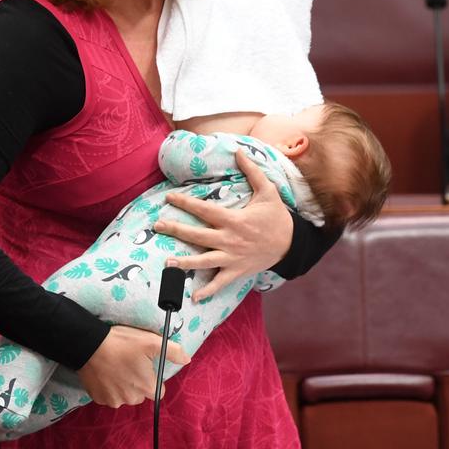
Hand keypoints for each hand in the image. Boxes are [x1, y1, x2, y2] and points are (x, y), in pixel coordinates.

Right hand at [77, 326, 189, 407]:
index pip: (158, 392)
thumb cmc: (122, 343)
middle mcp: (131, 399)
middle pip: (141, 395)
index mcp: (146, 387)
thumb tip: (187, 360)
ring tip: (116, 367)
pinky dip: (109, 387)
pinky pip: (109, 396)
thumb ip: (172, 351)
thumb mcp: (150, 341)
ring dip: (123, 386)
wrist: (88, 345)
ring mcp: (113, 401)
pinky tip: (105, 373)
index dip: (153, 379)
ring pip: (124, 396)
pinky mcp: (99, 399)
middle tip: (129, 364)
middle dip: (138, 383)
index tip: (145, 367)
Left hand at [154, 150, 292, 301]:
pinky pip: (220, 283)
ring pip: (204, 261)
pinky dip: (208, 291)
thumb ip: (252, 171)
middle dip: (176, 230)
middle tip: (157, 226)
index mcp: (234, 220)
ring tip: (167, 264)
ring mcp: (232, 258)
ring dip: (185, 263)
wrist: (292, 244)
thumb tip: (239, 151)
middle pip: (197, 235)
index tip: (169, 198)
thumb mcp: (268, 191)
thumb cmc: (277, 217)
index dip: (186, 203)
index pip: (204, 210)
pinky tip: (194, 298)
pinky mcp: (237, 271)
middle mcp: (229, 240)